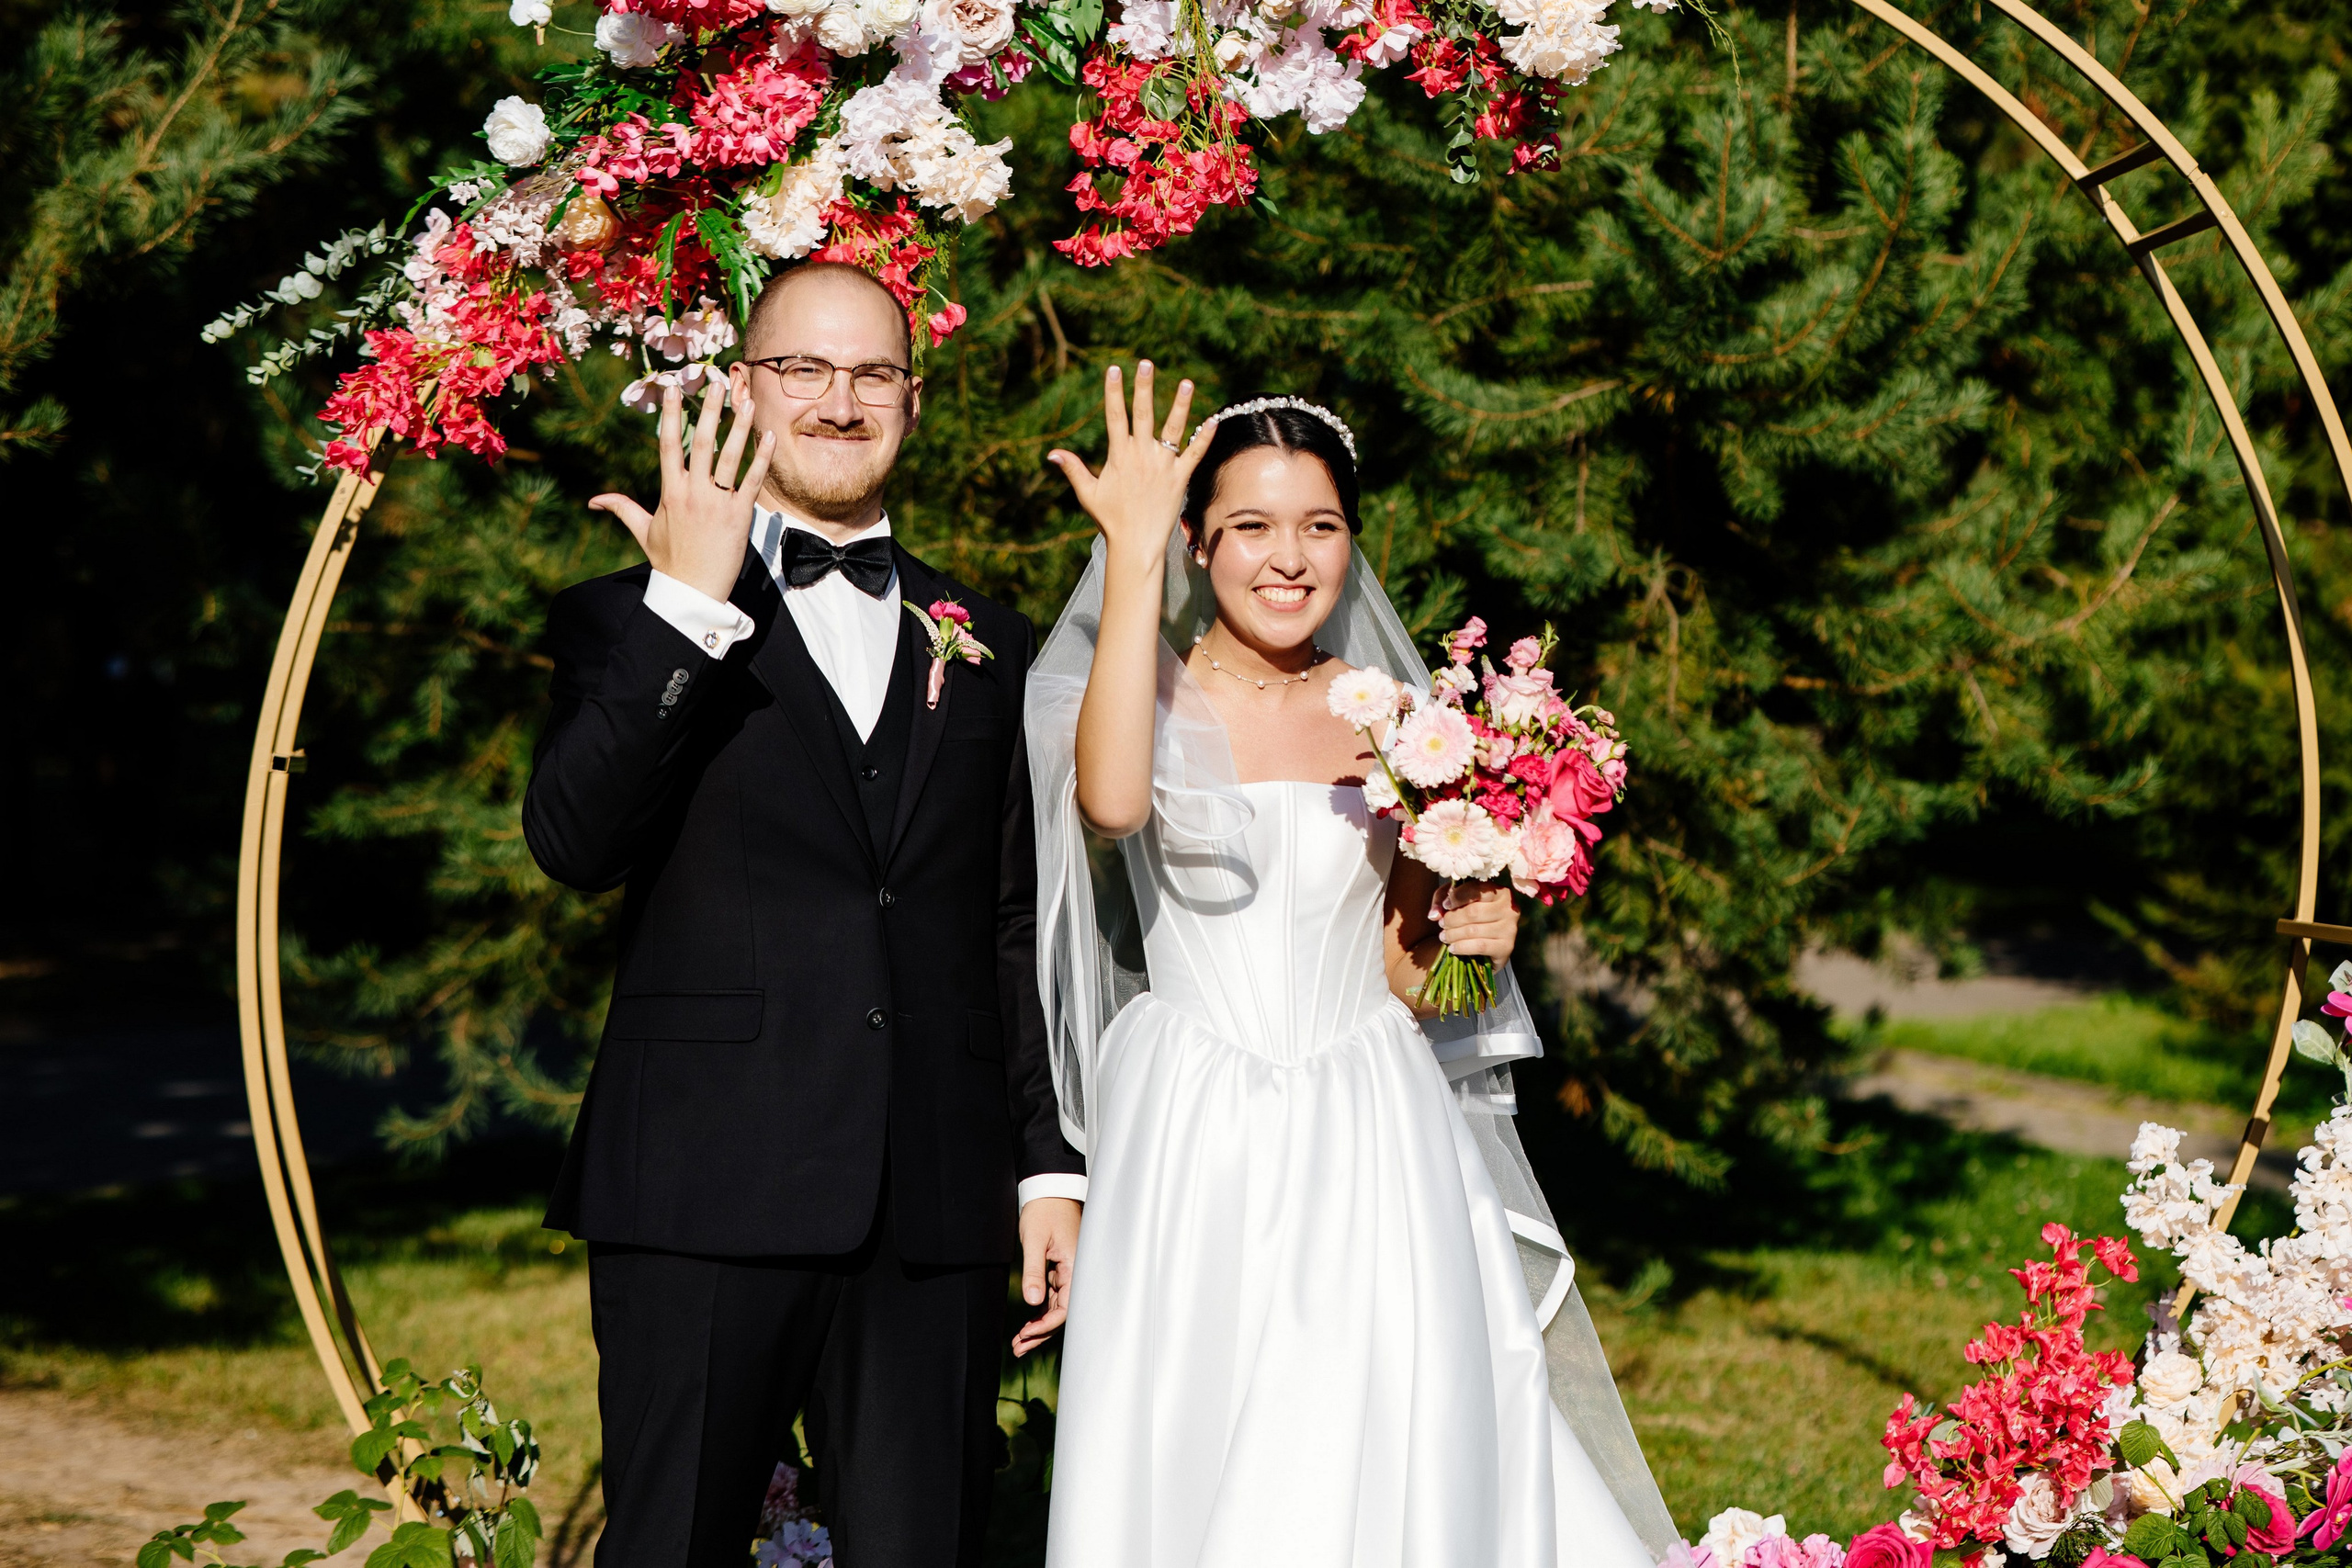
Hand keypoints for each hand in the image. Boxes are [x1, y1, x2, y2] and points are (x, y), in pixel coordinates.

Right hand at [590, 378, 775, 602]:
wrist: (693, 592)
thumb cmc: (670, 562)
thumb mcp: (643, 532)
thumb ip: (622, 509)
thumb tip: (593, 501)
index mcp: (669, 492)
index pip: (668, 445)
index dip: (670, 414)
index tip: (672, 388)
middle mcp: (693, 493)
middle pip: (701, 443)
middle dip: (708, 411)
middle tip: (715, 383)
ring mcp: (717, 503)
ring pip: (730, 458)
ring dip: (740, 427)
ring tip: (747, 401)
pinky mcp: (740, 516)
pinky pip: (753, 481)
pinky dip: (762, 459)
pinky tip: (768, 437)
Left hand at [1011, 1196, 1080, 1357]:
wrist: (1048, 1191)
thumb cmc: (1044, 1211)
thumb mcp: (1035, 1240)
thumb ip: (1034, 1271)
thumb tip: (1032, 1302)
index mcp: (1076, 1266)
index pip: (1066, 1307)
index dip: (1047, 1325)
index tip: (1027, 1334)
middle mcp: (1076, 1273)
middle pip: (1062, 1313)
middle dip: (1041, 1333)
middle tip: (1018, 1349)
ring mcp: (1068, 1273)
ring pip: (1056, 1308)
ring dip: (1039, 1327)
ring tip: (1018, 1344)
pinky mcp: (1060, 1270)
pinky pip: (1053, 1298)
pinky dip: (1040, 1313)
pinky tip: (1026, 1326)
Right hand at [1046, 361, 1213, 569]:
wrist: (1136, 544)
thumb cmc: (1111, 520)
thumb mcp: (1088, 493)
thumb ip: (1073, 469)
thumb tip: (1053, 453)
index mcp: (1119, 456)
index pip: (1115, 416)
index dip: (1113, 392)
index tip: (1114, 369)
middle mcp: (1141, 455)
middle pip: (1143, 414)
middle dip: (1143, 387)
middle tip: (1146, 364)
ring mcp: (1163, 465)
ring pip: (1173, 428)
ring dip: (1180, 404)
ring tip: (1187, 383)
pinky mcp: (1180, 478)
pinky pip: (1195, 453)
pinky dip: (1204, 438)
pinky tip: (1213, 420)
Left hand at [1436, 882, 1518, 961]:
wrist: (1489, 946)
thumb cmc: (1473, 917)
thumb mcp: (1457, 900)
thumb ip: (1442, 899)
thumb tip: (1434, 915)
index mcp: (1500, 892)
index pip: (1476, 889)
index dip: (1456, 897)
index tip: (1445, 905)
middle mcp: (1509, 909)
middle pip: (1473, 912)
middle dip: (1452, 919)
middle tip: (1442, 924)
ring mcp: (1510, 928)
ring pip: (1474, 930)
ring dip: (1453, 934)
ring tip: (1444, 936)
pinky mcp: (1506, 947)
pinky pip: (1479, 946)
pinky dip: (1461, 947)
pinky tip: (1452, 948)